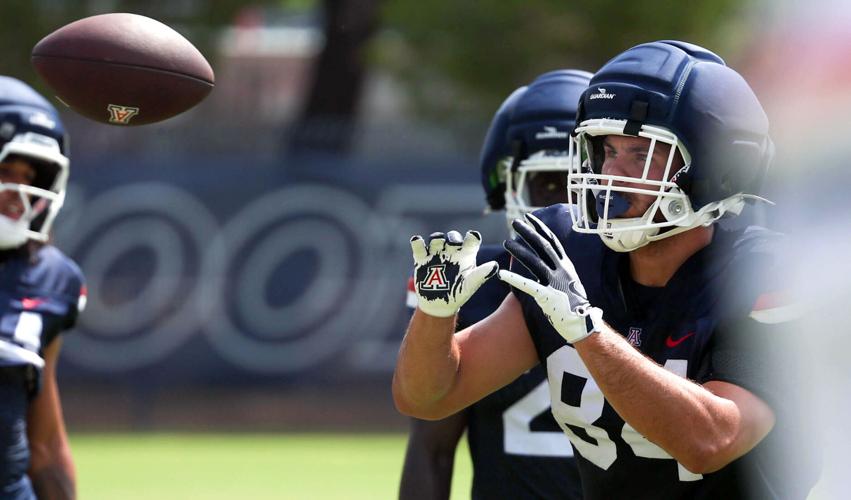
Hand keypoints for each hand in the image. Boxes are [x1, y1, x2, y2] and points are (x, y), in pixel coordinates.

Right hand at [410, 230, 498, 317]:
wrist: (439, 305)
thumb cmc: (458, 294)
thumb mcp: (471, 284)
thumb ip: (482, 274)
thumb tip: (495, 266)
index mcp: (466, 255)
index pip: (471, 240)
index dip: (472, 236)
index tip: (472, 237)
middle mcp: (452, 252)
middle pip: (453, 237)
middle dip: (453, 238)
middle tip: (454, 244)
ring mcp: (437, 254)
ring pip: (436, 239)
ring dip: (437, 238)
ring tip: (437, 242)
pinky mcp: (422, 259)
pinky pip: (419, 246)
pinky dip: (417, 242)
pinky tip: (417, 241)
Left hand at [498, 213, 602, 342]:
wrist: (583, 323)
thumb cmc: (574, 303)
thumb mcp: (569, 280)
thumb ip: (558, 268)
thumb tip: (549, 257)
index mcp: (566, 265)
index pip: (552, 241)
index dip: (540, 228)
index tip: (529, 217)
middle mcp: (562, 270)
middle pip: (543, 246)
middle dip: (528, 233)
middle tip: (515, 223)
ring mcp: (555, 283)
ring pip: (535, 262)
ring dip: (520, 251)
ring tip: (506, 242)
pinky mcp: (548, 296)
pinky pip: (528, 285)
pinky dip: (515, 279)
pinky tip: (502, 273)